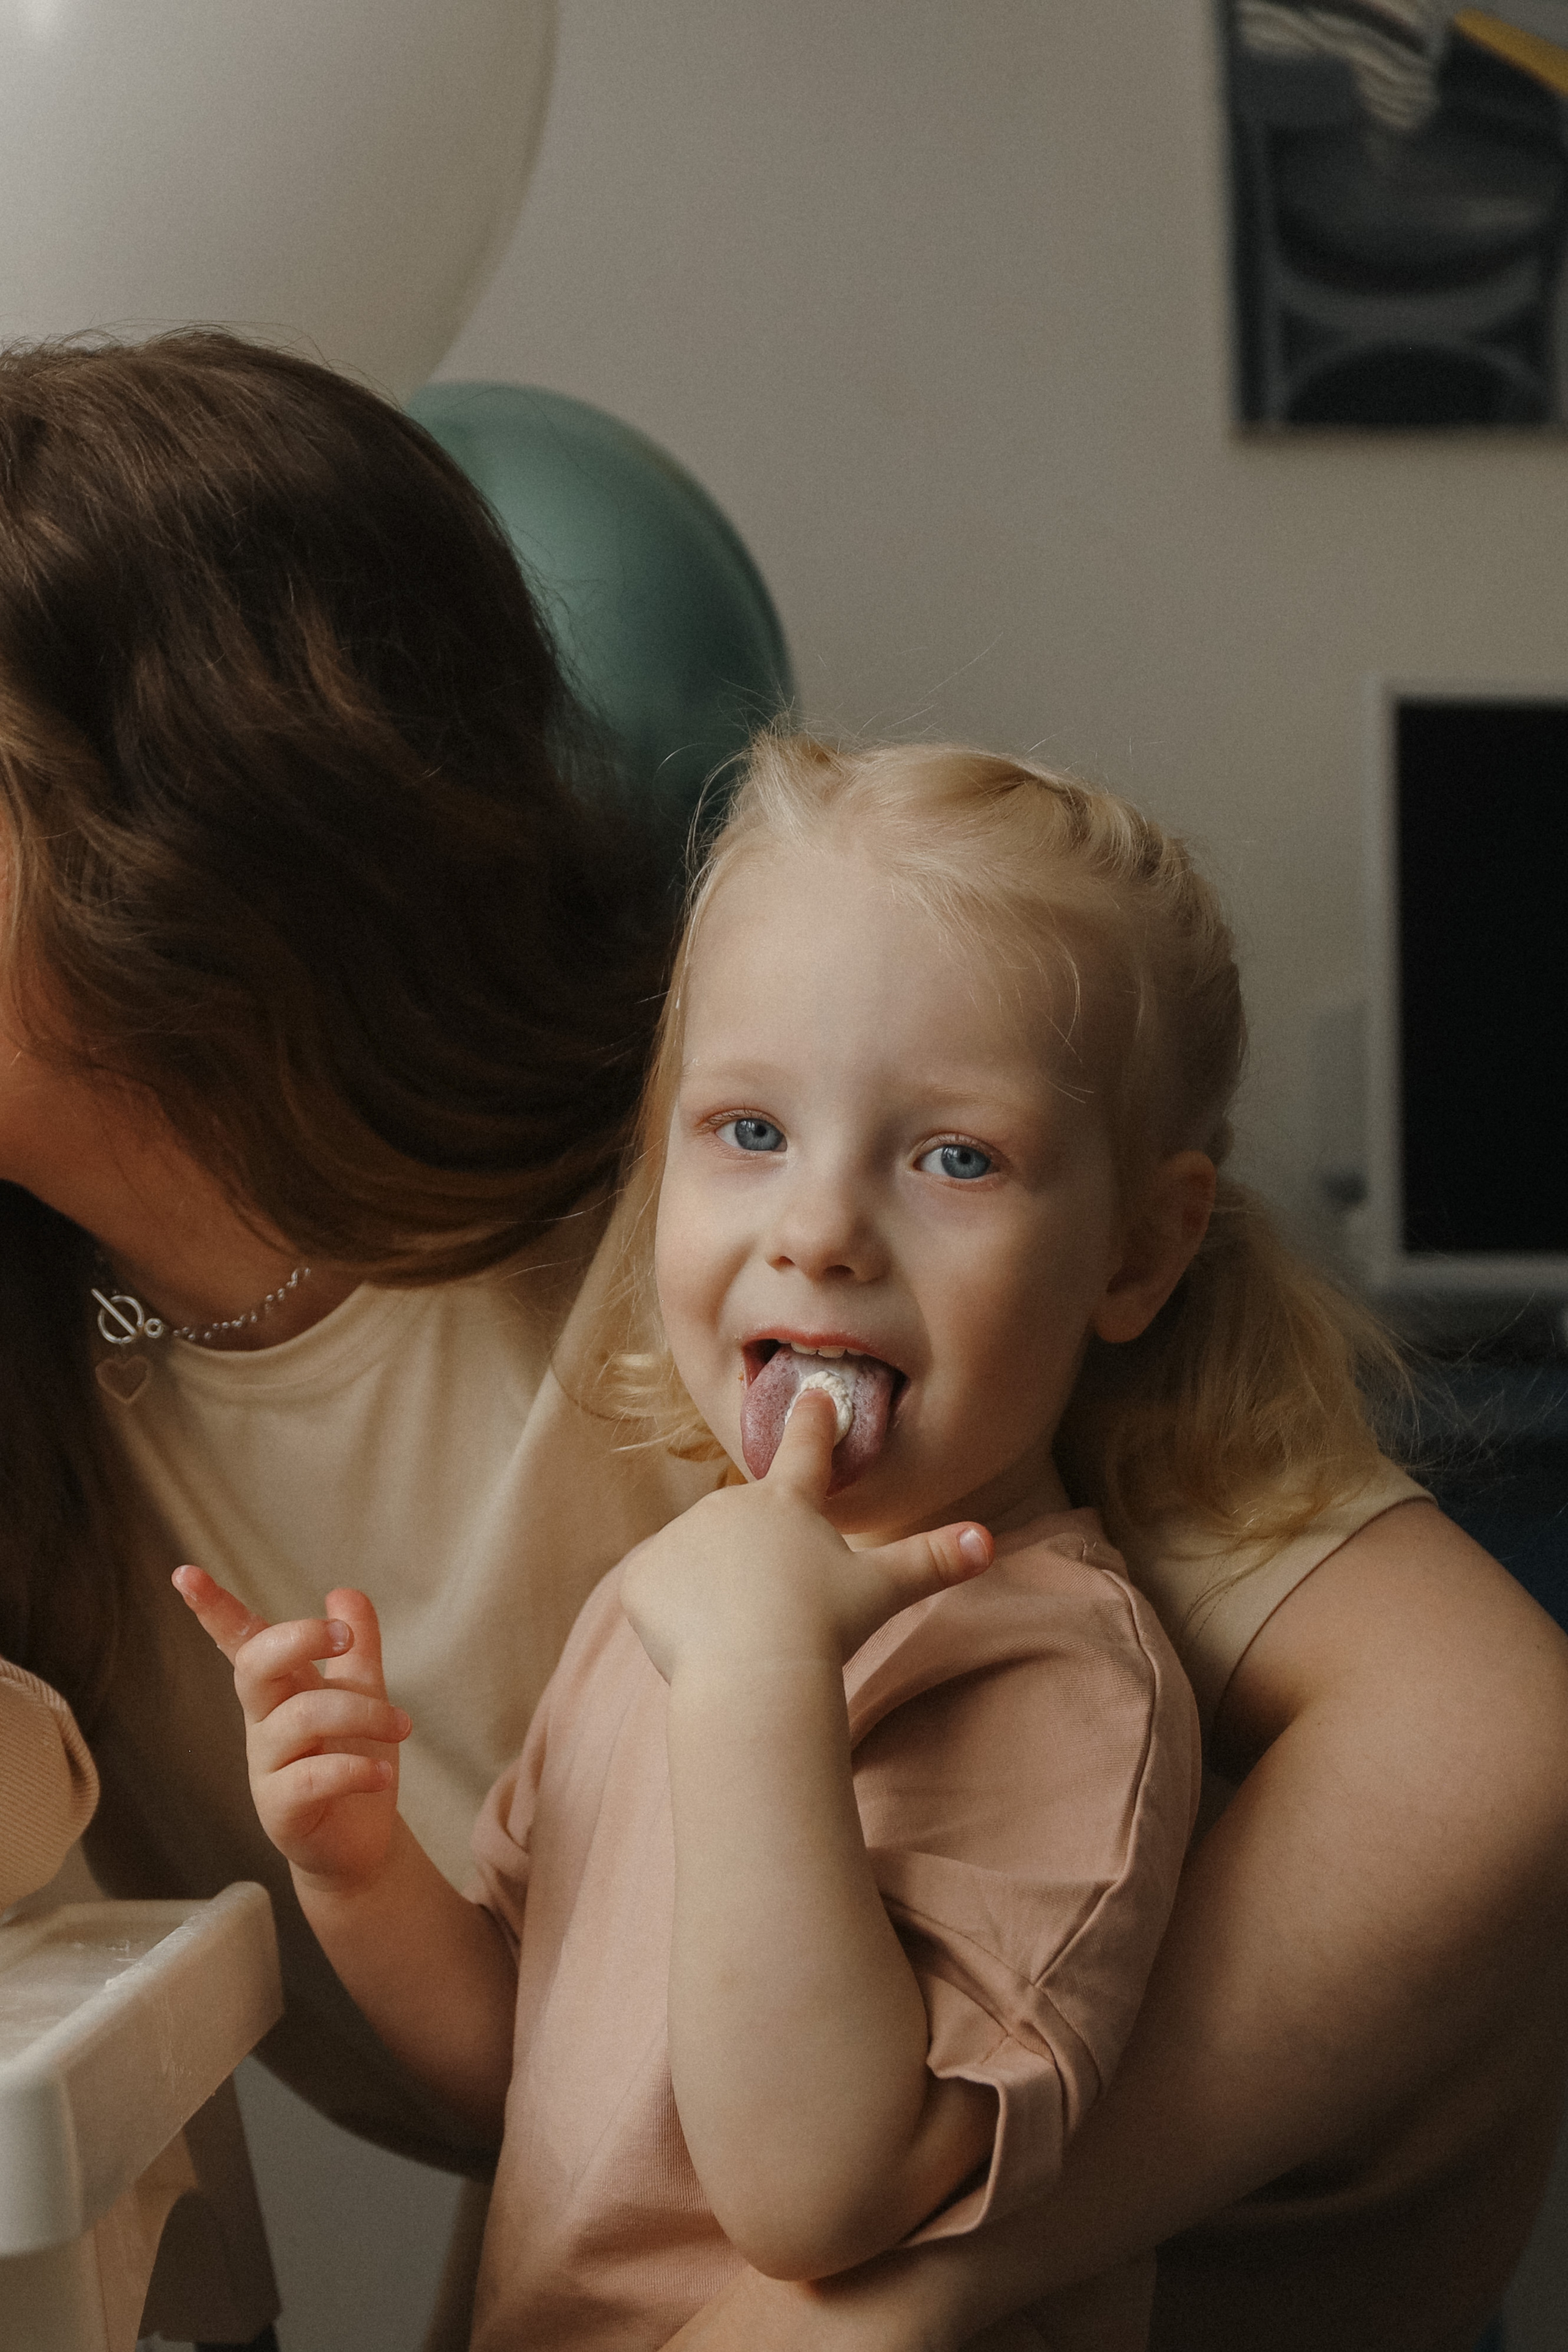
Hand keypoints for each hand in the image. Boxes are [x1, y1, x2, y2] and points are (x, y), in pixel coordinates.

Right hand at [173, 1564, 409, 1891]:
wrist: (361, 1843)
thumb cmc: (352, 1759)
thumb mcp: (362, 1693)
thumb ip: (358, 1646)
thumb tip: (344, 1591)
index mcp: (280, 1689)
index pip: (241, 1642)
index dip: (213, 1609)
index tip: (184, 1572)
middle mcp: (264, 1723)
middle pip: (256, 1667)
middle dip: (298, 1639)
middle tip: (346, 1638)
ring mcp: (267, 1768)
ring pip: (300, 1718)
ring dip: (363, 1713)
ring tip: (402, 1726)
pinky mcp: (281, 1810)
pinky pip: (312, 1778)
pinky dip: (354, 1770)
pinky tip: (381, 1775)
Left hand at [620, 1388, 993, 1682]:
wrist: (753, 1672)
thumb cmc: (823, 1627)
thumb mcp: (882, 1591)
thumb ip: (932, 1561)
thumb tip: (988, 1541)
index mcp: (789, 1502)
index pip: (806, 1450)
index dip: (813, 1421)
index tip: (812, 1392)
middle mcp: (731, 1505)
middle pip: (745, 1528)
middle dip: (755, 1561)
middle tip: (777, 1611)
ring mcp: (682, 1537)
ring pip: (700, 1563)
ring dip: (715, 1590)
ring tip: (740, 1633)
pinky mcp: (643, 1577)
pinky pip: (658, 1595)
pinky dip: (673, 1617)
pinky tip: (698, 1642)